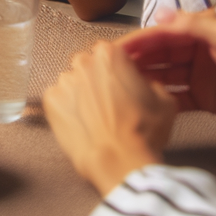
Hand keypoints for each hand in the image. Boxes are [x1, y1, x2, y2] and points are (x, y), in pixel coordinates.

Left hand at [43, 40, 174, 193]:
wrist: (119, 161)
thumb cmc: (143, 132)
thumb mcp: (165, 101)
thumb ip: (150, 82)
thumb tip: (143, 84)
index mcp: (111, 54)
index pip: (112, 54)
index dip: (120, 71)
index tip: (123, 84)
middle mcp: (83, 61)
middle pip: (89, 66)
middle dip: (98, 80)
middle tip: (111, 103)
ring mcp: (64, 81)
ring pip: (73, 82)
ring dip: (82, 94)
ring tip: (96, 117)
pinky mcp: (51, 101)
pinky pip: (59, 99)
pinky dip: (67, 109)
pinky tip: (82, 124)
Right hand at [122, 9, 215, 132]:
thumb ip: (193, 25)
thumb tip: (160, 14)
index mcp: (202, 32)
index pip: (161, 34)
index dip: (138, 42)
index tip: (115, 51)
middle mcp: (197, 52)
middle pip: (158, 55)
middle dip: (135, 62)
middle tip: (110, 73)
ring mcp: (199, 76)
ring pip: (163, 76)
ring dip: (144, 81)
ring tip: (120, 90)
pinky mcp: (204, 99)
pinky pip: (175, 99)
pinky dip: (160, 101)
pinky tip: (144, 106)